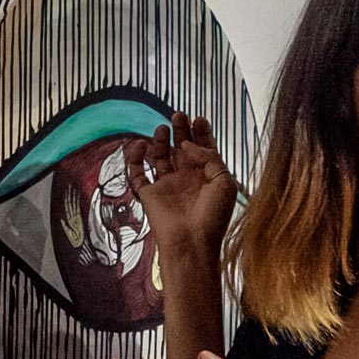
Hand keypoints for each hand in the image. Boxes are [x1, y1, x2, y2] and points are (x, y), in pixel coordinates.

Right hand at [130, 115, 236, 258]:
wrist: (192, 243)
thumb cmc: (213, 217)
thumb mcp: (224, 181)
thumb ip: (210, 157)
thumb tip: (188, 145)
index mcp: (207, 179)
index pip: (203, 150)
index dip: (201, 134)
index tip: (198, 119)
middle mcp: (187, 181)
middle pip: (181, 150)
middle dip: (181, 131)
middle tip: (178, 115)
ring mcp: (167, 187)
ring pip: (160, 157)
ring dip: (160, 141)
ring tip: (163, 128)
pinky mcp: (149, 195)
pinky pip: (137, 173)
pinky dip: (135, 158)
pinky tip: (141, 145)